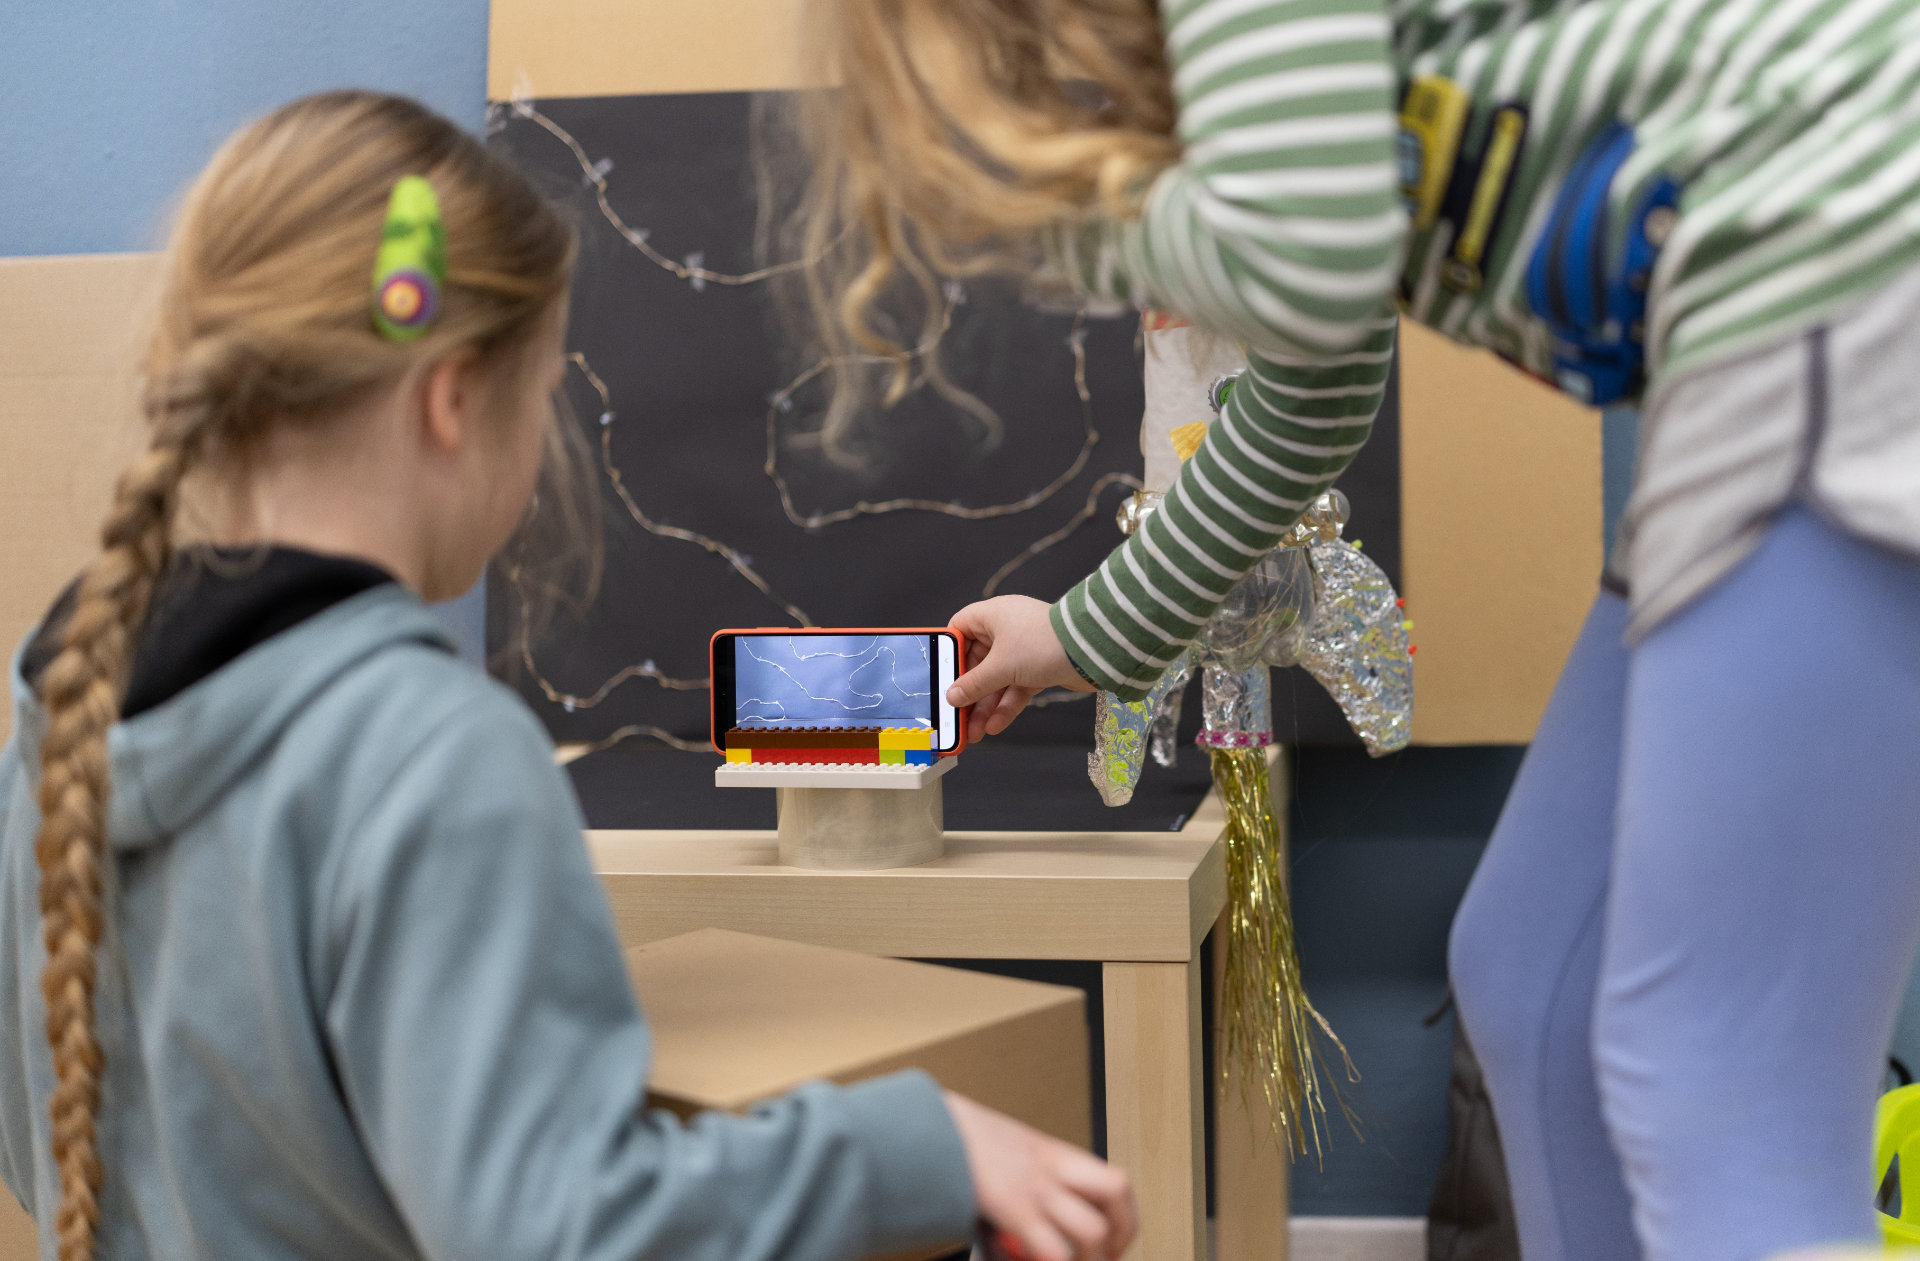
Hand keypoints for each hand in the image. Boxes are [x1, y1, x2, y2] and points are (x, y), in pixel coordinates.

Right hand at [944, 1092, 1135, 1260]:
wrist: (926, 1121)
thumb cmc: (954, 1135)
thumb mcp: (1001, 1148)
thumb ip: (1021, 1174)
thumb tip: (1016, 1213)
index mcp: (1050, 1152)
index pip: (1113, 1179)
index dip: (1124, 1217)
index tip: (1113, 1241)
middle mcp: (1050, 1167)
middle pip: (1118, 1193)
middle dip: (1121, 1234)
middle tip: (1104, 1255)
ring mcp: (1035, 1187)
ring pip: (1093, 1229)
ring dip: (1087, 1258)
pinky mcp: (1013, 1207)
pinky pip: (1054, 1248)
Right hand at [947, 596, 1093, 741]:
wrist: (1092, 651)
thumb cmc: (1043, 644)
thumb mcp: (1001, 666)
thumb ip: (974, 684)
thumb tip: (952, 696)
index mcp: (992, 616)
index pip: (960, 628)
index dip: (950, 652)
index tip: (941, 676)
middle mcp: (1006, 630)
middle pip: (978, 662)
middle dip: (969, 692)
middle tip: (958, 717)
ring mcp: (1024, 650)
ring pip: (997, 680)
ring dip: (986, 706)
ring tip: (975, 732)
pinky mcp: (1039, 668)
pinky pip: (1016, 688)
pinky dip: (1006, 706)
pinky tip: (996, 725)